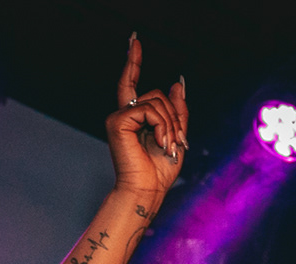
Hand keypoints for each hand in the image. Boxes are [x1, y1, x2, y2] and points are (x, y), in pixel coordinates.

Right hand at [105, 35, 187, 209]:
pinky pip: (149, 110)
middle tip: (178, 142)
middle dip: (175, 116)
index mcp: (135, 117)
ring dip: (170, 124)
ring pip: (155, 101)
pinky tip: (160, 142)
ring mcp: (119, 117)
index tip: (135, 40)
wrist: (149, 189)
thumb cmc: (160, 170)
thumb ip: (177, 111)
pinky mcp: (117, 122)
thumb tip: (177, 83)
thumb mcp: (177, 135)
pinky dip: (161, 126)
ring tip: (168, 146)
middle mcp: (124, 114)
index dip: (133, 61)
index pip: (132, 82)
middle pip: (157, 94)